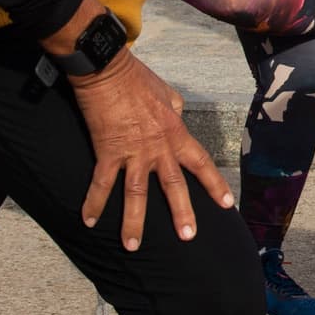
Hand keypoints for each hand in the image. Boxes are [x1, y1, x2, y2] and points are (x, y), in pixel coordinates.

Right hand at [71, 48, 227, 249]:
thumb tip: (178, 116)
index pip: (201, 163)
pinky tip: (88, 221)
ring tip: (132, 246)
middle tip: (188, 237)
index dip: (215, 185)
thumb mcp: (168, 94)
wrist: (108, 69)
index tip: (226, 204)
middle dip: (182, 213)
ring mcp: (133, 152)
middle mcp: (158, 147)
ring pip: (136, 194)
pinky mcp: (107, 151)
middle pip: (174, 186)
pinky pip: (101, 183)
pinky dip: (93, 203)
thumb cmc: (138, 78)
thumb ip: (175, 111)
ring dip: (134, 222)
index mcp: (176, 133)